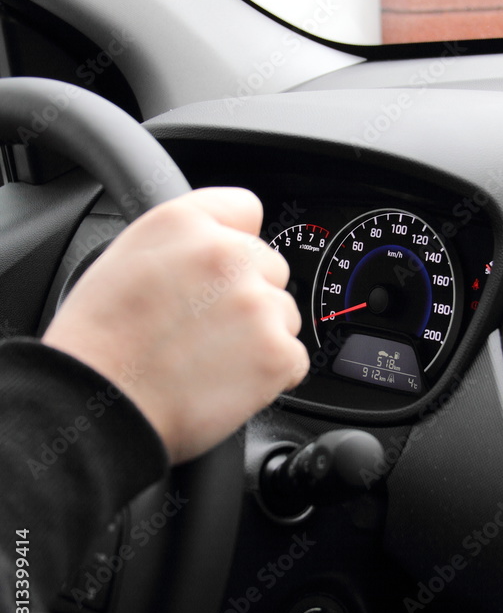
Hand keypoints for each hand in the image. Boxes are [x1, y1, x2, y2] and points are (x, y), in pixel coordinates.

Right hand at [43, 187, 308, 462]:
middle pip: (270, 267)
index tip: (226, 269)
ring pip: (284, 313)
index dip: (237, 243)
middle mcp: (226, 253)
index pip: (246, 210)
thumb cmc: (99, 343)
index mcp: (186, 223)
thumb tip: (222, 241)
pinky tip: (228, 382)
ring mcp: (256, 302)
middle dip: (248, 295)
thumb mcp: (126, 257)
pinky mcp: (276, 351)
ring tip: (210, 359)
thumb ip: (182, 241)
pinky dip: (271, 376)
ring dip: (261, 336)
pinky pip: (294, 358)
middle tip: (207, 328)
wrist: (99, 403)